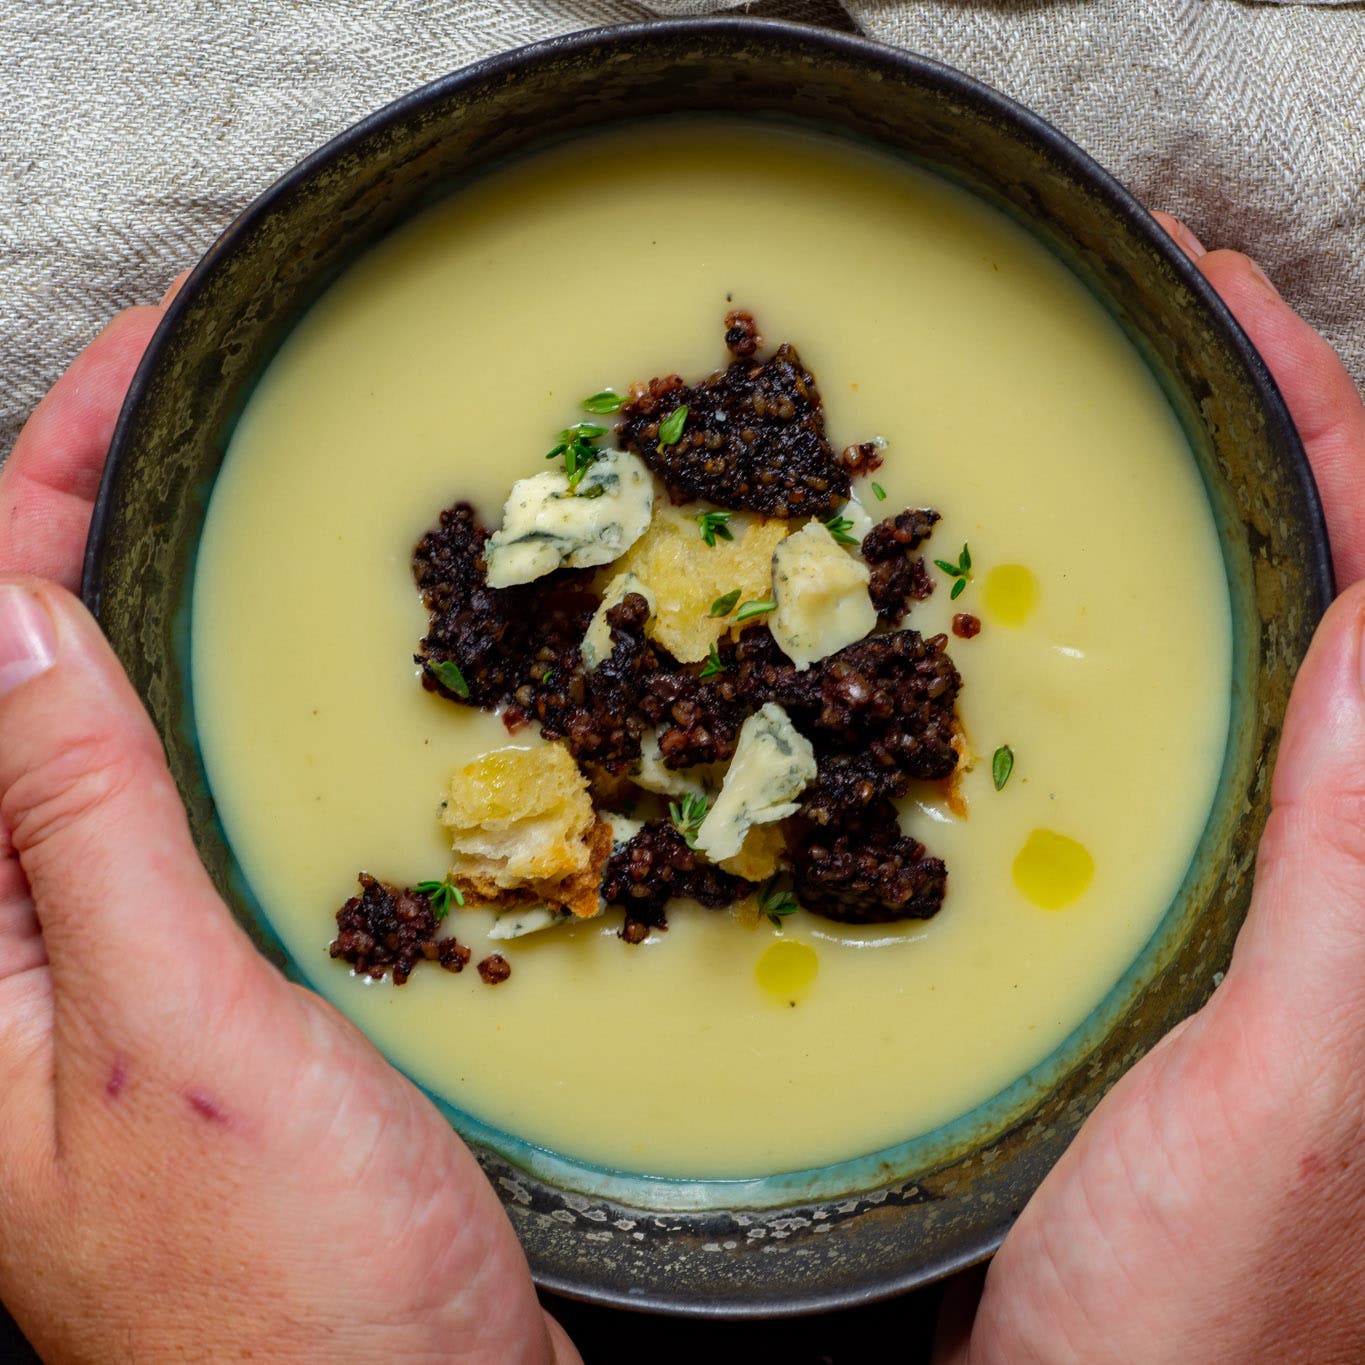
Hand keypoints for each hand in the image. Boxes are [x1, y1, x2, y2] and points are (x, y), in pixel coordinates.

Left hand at [0, 295, 578, 1361]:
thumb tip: (8, 622)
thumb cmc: (289, 1294)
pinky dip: (214, 706)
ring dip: (149, 599)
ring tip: (215, 485)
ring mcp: (100, 966)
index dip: (29, 495)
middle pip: (21, 677)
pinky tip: (270, 669)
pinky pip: (174, 800)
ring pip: (102, 729)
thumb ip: (76, 829)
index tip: (127, 370)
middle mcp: (6, 952)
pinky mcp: (193, 984)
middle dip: (78, 513)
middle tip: (180, 384)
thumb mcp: (178, 1037)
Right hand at [936, 221, 1364, 1360]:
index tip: (1224, 301)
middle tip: (1162, 319)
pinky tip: (1065, 623)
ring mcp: (1270, 900)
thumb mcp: (1286, 1092)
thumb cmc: (1207, 1320)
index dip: (1326, 429)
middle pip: (1336, 597)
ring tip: (1116, 428)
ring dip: (1204, 526)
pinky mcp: (1186, 937)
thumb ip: (1359, 874)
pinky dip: (1140, 652)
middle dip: (1266, 436)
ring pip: (1257, 659)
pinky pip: (1186, 746)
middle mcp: (1352, 873)